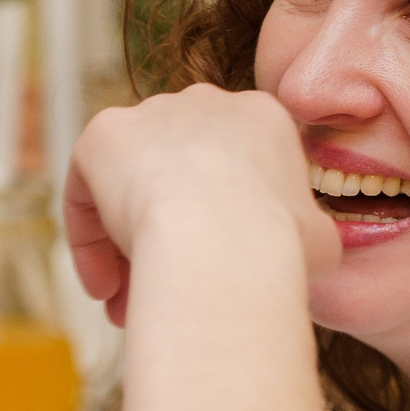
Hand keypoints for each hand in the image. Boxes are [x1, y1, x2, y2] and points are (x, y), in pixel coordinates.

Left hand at [61, 84, 340, 325]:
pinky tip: (104, 287)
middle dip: (169, 240)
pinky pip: (89, 190)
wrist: (223, 240)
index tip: (214, 271)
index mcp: (263, 120)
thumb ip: (307, 233)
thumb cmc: (278, 250)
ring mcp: (152, 114)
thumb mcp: (319, 243)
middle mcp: (207, 104)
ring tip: (125, 306)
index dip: (220, 230)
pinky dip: (90, 240)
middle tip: (165, 293)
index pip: (233, 173)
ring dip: (126, 249)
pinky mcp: (104, 134)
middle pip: (176, 178)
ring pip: (130, 188)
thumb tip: (305, 245)